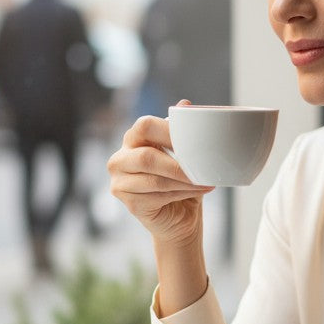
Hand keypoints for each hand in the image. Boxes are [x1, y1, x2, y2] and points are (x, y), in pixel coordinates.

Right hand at [107, 108, 213, 247]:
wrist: (181, 218)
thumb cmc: (182, 182)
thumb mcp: (184, 154)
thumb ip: (182, 131)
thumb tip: (185, 104)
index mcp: (133, 139)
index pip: (145, 126)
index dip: (170, 132)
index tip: (194, 142)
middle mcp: (120, 158)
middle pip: (146, 157)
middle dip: (178, 166)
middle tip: (202, 170)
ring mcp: (120, 182)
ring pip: (155, 180)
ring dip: (184, 182)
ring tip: (204, 182)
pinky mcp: (129, 203)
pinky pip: (157, 196)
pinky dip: (181, 194)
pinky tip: (195, 192)